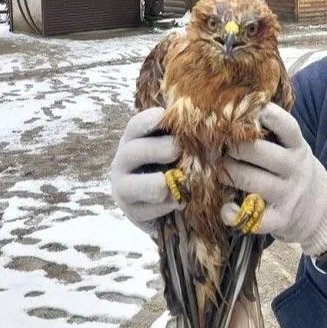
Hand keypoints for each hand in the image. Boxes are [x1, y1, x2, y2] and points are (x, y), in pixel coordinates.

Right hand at [110, 107, 182, 233]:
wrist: (162, 203)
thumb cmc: (171, 165)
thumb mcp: (174, 148)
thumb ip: (181, 137)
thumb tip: (203, 123)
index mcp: (134, 140)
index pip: (136, 126)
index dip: (148, 121)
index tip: (162, 115)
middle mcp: (123, 161)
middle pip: (136, 151)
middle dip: (159, 150)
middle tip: (177, 150)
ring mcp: (123, 188)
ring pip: (137, 185)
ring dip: (159, 183)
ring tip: (176, 183)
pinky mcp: (132, 212)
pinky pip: (147, 210)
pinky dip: (166, 206)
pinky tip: (180, 202)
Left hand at [220, 103, 326, 255]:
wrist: (318, 211)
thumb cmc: (293, 172)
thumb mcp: (293, 150)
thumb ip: (274, 135)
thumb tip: (239, 110)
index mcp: (298, 148)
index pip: (287, 127)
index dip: (268, 115)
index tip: (248, 111)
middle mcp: (294, 170)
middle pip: (260, 153)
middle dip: (233, 147)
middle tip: (218, 146)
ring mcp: (288, 195)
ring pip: (251, 181)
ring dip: (228, 173)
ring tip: (217, 170)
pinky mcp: (279, 219)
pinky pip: (255, 219)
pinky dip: (235, 215)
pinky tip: (225, 209)